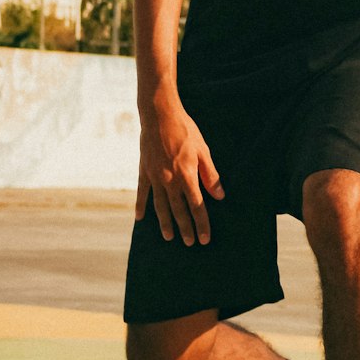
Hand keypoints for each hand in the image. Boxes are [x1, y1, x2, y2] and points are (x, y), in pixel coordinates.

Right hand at [136, 96, 223, 243]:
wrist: (160, 116)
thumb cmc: (185, 131)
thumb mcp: (203, 151)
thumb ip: (210, 175)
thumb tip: (219, 196)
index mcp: (187, 176)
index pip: (197, 206)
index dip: (202, 224)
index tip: (204, 238)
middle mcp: (170, 181)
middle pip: (179, 211)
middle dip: (185, 228)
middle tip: (189, 243)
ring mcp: (155, 177)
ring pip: (160, 206)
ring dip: (165, 223)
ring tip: (169, 237)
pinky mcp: (144, 171)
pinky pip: (142, 193)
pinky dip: (141, 206)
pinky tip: (140, 218)